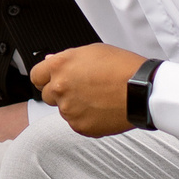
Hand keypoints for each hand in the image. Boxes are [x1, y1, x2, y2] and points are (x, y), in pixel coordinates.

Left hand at [29, 43, 147, 136]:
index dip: (45, 77)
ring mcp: (69, 109)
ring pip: (64, 110)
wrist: (143, 90)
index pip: (36, 75)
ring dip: (75, 106)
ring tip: (98, 98)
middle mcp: (60, 88)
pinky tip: (101, 109)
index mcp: (59, 66)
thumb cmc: (122, 68)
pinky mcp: (80, 126)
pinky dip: (86, 119)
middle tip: (82, 89)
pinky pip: (77, 123)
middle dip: (61, 92)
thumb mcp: (92, 51)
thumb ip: (66, 58)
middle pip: (47, 95)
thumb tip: (49, 60)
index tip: (52, 80)